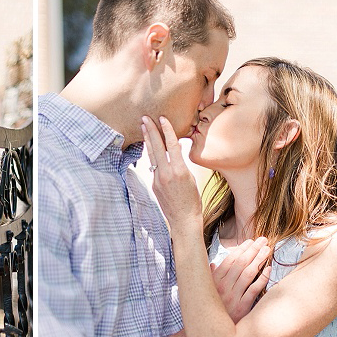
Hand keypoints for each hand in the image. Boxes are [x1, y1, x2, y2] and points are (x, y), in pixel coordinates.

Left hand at [142, 115, 202, 230]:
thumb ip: (181, 163)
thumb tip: (176, 150)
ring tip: (143, 127)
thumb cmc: (193, 200)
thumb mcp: (191, 178)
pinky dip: (151, 154)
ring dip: (147, 140)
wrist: (183, 219)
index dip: (166, 129)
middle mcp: (166, 173)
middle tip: (145, 117)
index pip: (172, 144)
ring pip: (152, 155)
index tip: (162, 118)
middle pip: (157, 147)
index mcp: (179, 170)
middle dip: (150, 130)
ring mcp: (158, 179)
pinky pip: (153, 166)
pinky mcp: (154, 185)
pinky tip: (149, 146)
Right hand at [211, 238, 271, 322]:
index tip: (250, 242)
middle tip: (263, 240)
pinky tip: (268, 270)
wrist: (210, 334)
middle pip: (240, 264)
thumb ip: (210, 278)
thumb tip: (213, 265)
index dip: (240, 249)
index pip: (229, 261)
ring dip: (258, 260)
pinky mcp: (241, 308)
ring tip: (267, 250)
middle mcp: (222, 288)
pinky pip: (253, 290)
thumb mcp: (205, 293)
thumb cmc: (210, 311)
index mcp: (214, 282)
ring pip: (248, 274)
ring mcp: (232, 298)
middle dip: (252, 250)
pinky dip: (261, 279)